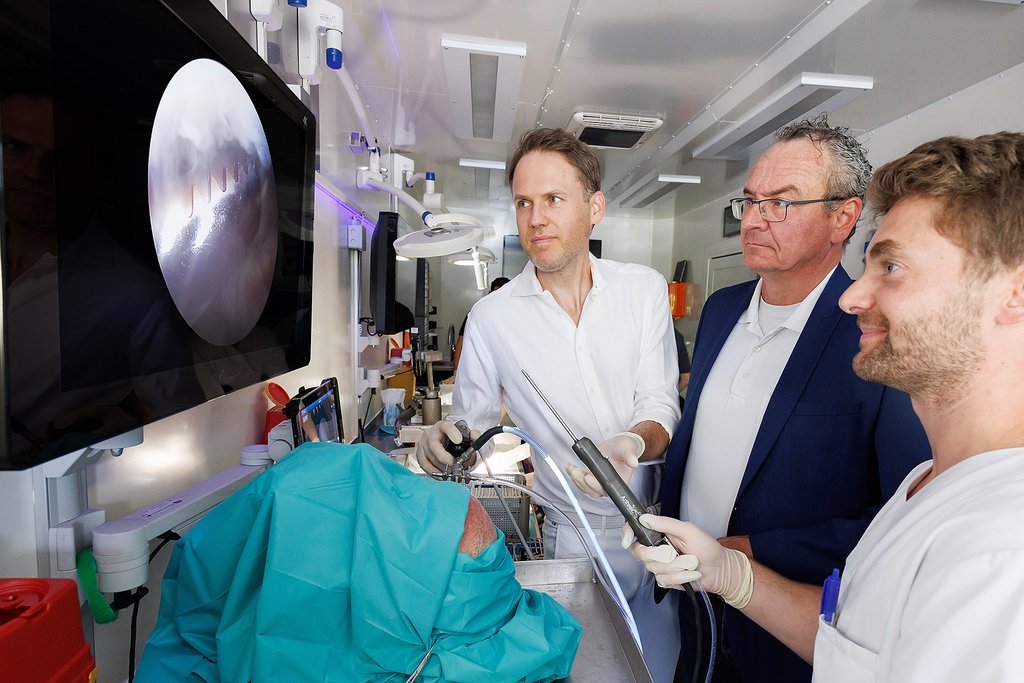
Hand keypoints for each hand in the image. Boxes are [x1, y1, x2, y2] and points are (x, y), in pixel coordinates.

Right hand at [415, 421, 477, 472]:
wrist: (441, 438)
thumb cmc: (452, 436)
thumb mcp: (464, 433)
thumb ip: (473, 435)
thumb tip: (476, 438)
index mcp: (443, 426)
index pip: (446, 426)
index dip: (452, 433)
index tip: (459, 440)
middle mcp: (431, 433)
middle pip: (433, 444)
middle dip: (443, 456)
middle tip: (452, 463)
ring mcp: (423, 443)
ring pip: (428, 456)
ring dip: (440, 466)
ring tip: (449, 470)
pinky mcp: (419, 453)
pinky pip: (424, 464)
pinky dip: (432, 471)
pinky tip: (440, 474)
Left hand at [565, 431, 643, 497]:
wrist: (618, 445)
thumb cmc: (625, 449)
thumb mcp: (629, 450)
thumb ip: (630, 456)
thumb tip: (633, 462)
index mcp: (618, 482)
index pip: (606, 490)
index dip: (595, 486)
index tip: (589, 477)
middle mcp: (606, 484)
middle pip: (592, 491)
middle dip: (582, 483)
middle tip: (577, 472)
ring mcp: (597, 480)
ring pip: (584, 486)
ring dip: (576, 479)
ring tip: (572, 468)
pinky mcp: (590, 475)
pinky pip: (579, 478)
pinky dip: (572, 473)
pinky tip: (569, 466)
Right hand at [622, 514, 753, 607]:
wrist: (720, 570)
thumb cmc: (707, 548)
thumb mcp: (688, 530)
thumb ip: (666, 524)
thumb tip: (645, 518)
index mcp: (660, 534)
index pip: (636, 531)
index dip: (627, 535)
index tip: (628, 540)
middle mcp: (657, 549)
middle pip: (640, 553)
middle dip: (659, 556)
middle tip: (674, 553)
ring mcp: (660, 565)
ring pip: (653, 568)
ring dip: (675, 568)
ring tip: (690, 563)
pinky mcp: (666, 580)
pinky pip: (663, 581)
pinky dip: (679, 578)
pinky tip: (689, 574)